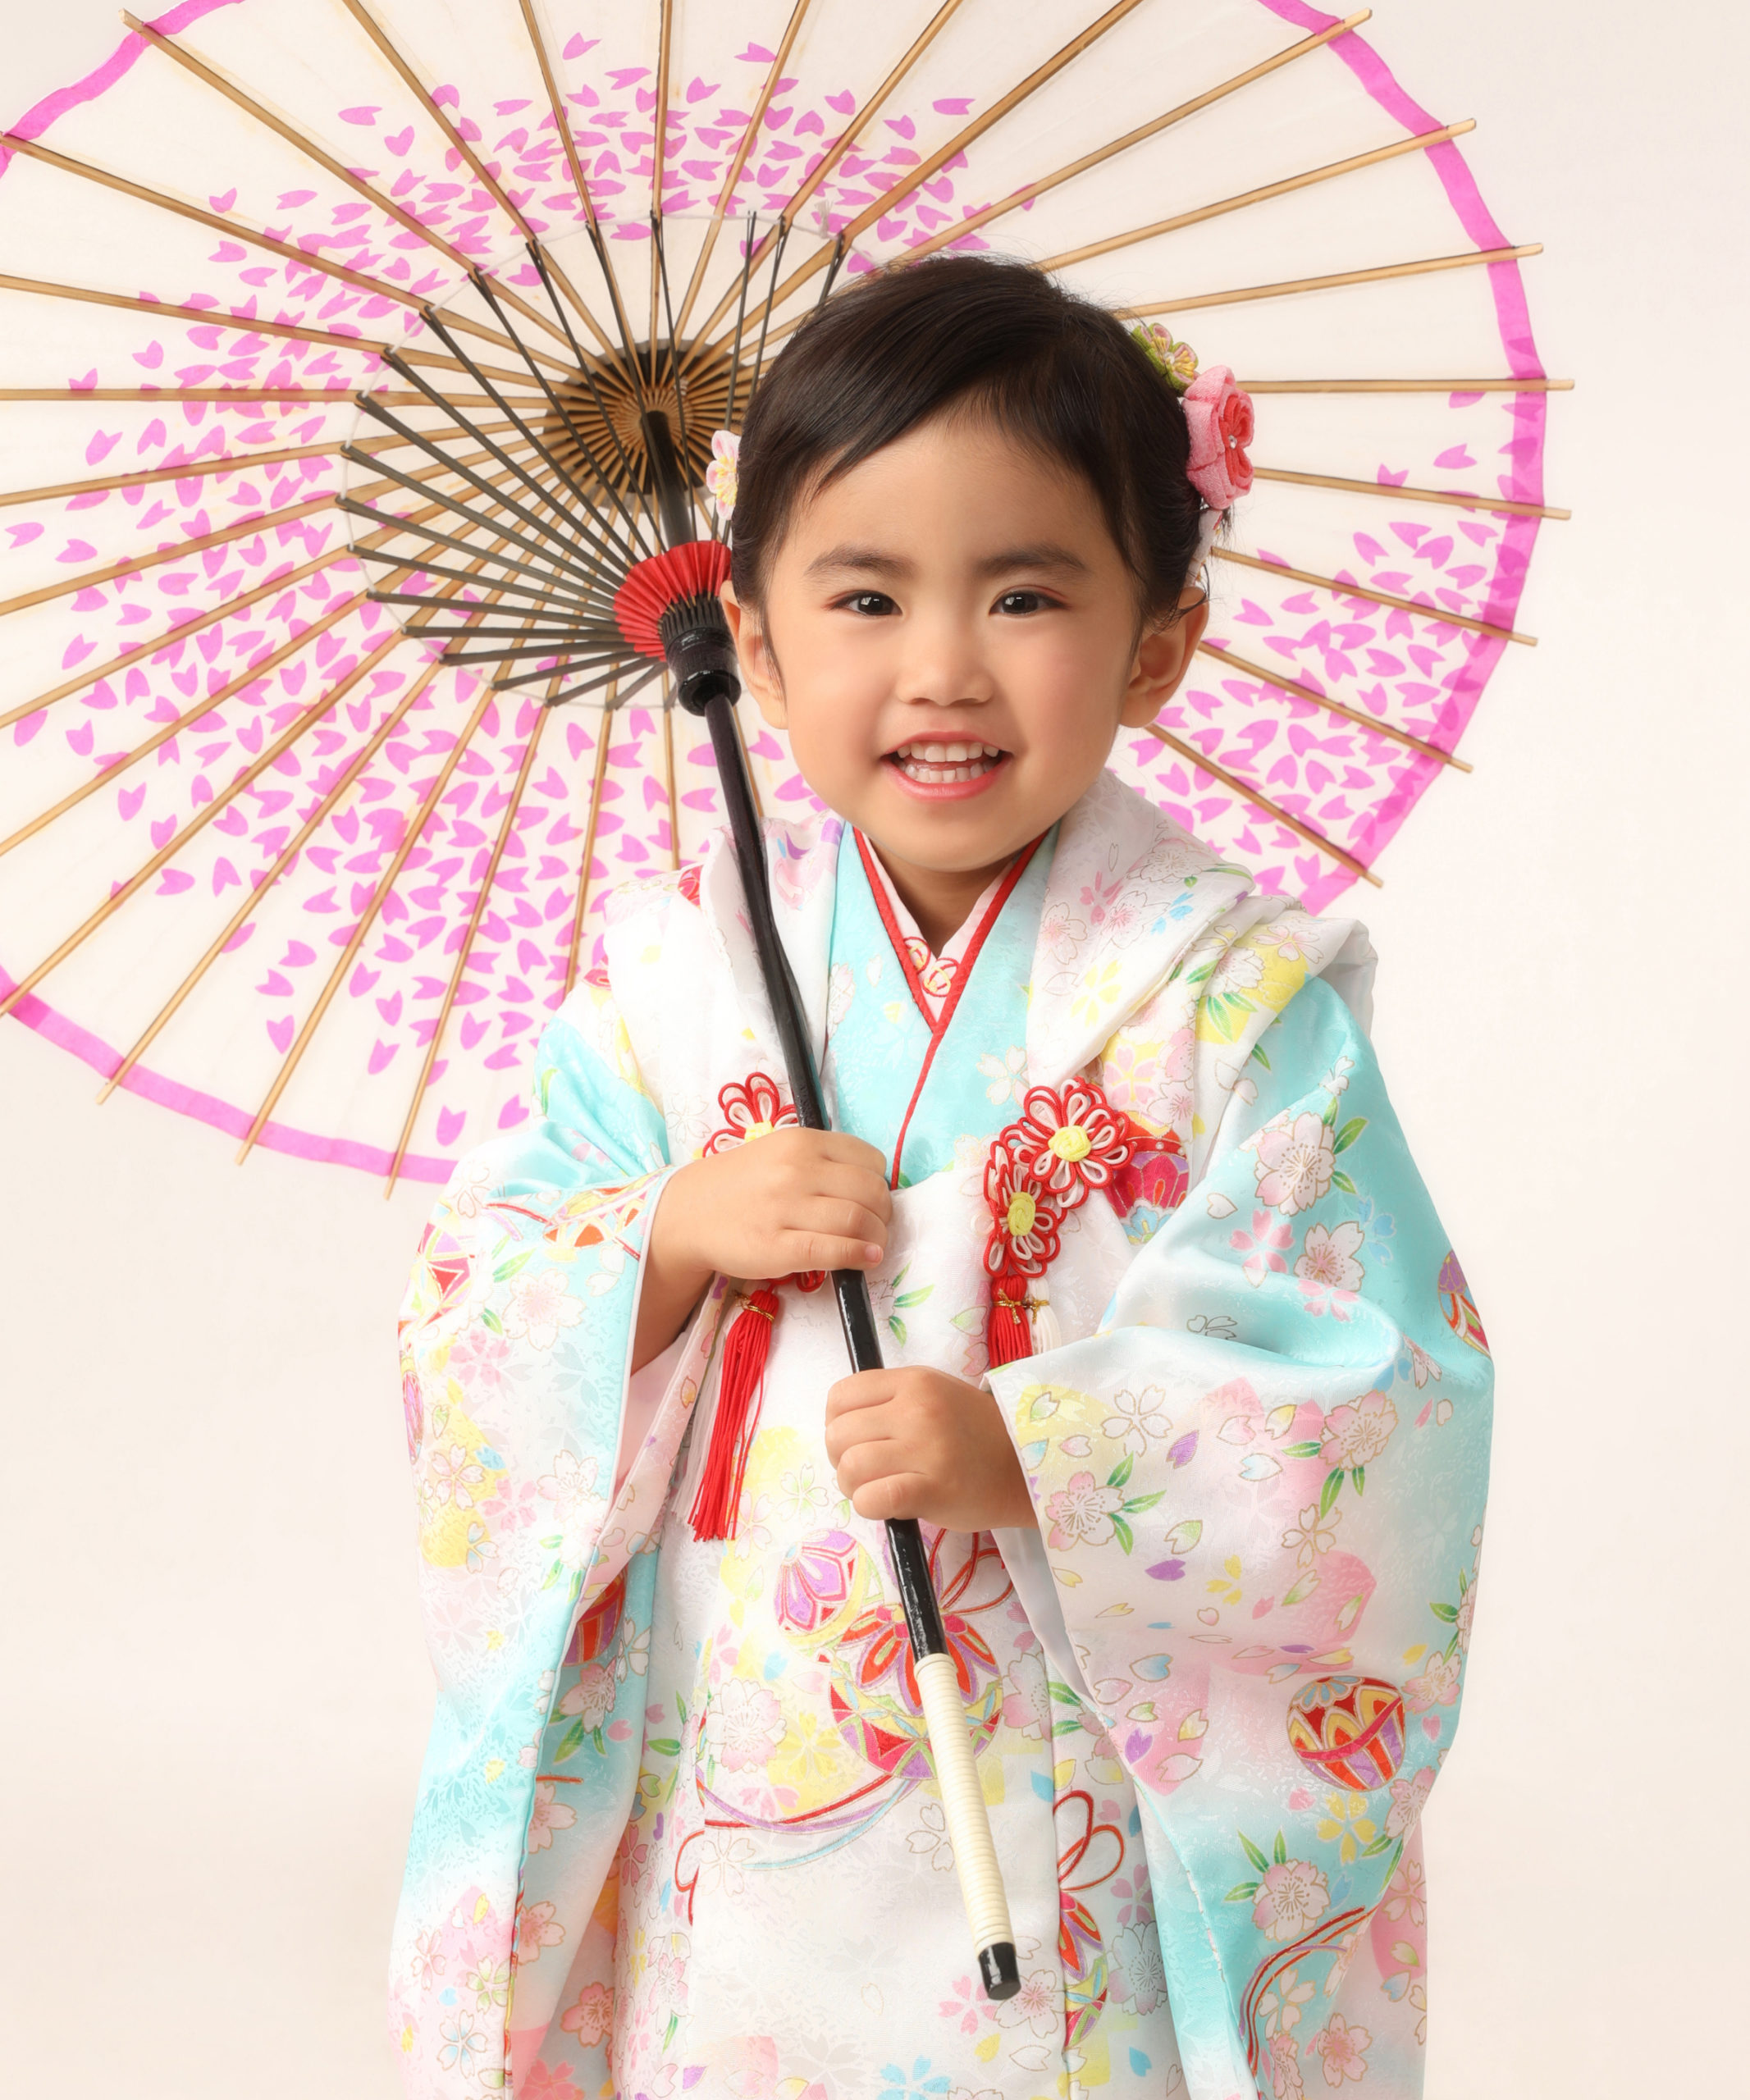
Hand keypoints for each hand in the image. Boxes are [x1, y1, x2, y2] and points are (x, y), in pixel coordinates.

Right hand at [633, 1130, 890, 1368]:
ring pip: (858, 1220)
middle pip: (870, 1192)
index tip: (873, 1200)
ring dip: (877, 1237)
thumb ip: (823, 1162)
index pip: (869, 1160)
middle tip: (877, 1227)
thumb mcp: (780, 1152)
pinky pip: (833, 1250)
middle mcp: (796, 1170)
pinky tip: (866, 1259)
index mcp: (801, 1142)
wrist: (689, 1213)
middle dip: (883, 1214)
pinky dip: (859, 1255)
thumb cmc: (742, 1185)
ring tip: (874, 1246)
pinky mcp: (777, 1247)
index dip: (879, 1184)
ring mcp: (785, 1209)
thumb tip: (873, 1188)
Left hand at [823, 1366, 1036, 1532]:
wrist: (1024, 1467)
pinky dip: (869, 1505)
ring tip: (878, 1488)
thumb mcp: (935, 1395)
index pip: (840, 1395)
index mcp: (914, 1381)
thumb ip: (891, 1401)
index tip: (856, 1439)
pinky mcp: (932, 1489)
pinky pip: (872, 1497)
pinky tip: (887, 1505)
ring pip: (850, 1466)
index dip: (837, 1422)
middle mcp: (916, 1409)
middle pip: (839, 1434)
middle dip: (842, 1458)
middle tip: (868, 1471)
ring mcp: (925, 1448)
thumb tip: (840, 1425)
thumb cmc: (974, 1434)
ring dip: (854, 1486)